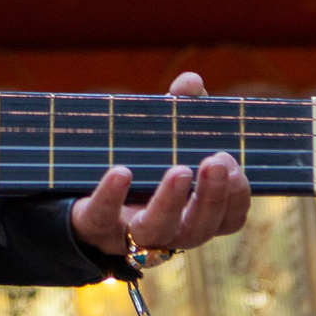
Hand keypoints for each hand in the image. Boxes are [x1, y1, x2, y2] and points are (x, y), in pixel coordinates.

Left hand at [68, 72, 251, 261]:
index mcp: (195, 213)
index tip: (233, 165)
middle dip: (211, 197)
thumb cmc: (138, 164)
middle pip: (199, 228)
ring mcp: (133, 234)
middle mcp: (170, 231)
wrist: (79, 193)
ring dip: (171, 201)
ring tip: (180, 170)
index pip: (229, 219)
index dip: (236, 196)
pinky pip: (104, 218)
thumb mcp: (162, 136)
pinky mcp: (95, 227)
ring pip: (159, 230)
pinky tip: (121, 173)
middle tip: (216, 162)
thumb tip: (191, 81)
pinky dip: (112, 196)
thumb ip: (180, 110)